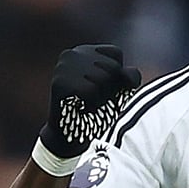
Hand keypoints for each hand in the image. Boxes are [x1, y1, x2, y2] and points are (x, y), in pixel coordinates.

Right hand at [39, 44, 141, 158]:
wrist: (71, 136)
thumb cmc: (97, 110)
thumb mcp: (119, 90)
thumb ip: (129, 77)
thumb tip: (127, 75)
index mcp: (84, 51)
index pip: (116, 54)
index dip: (117, 76)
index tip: (102, 88)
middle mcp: (71, 54)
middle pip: (111, 66)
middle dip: (110, 88)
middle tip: (93, 99)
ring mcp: (63, 67)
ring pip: (102, 78)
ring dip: (101, 97)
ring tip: (87, 103)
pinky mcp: (60, 83)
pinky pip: (91, 90)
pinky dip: (92, 104)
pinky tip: (81, 107)